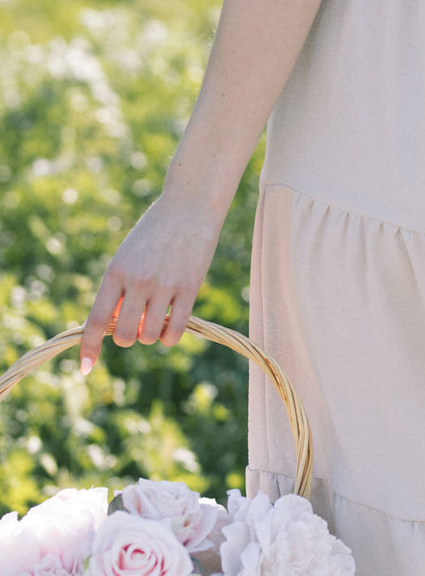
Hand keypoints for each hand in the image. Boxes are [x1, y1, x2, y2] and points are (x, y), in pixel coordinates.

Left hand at [79, 193, 227, 374]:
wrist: (189, 207)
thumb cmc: (154, 233)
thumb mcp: (127, 257)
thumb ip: (118, 290)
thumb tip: (115, 326)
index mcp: (115, 272)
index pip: (97, 319)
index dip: (89, 347)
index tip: (85, 368)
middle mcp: (137, 282)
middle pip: (125, 335)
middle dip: (127, 337)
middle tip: (135, 323)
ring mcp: (164, 286)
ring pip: (149, 336)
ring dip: (150, 335)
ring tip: (156, 319)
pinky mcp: (189, 288)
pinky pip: (175, 331)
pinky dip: (169, 338)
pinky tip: (169, 330)